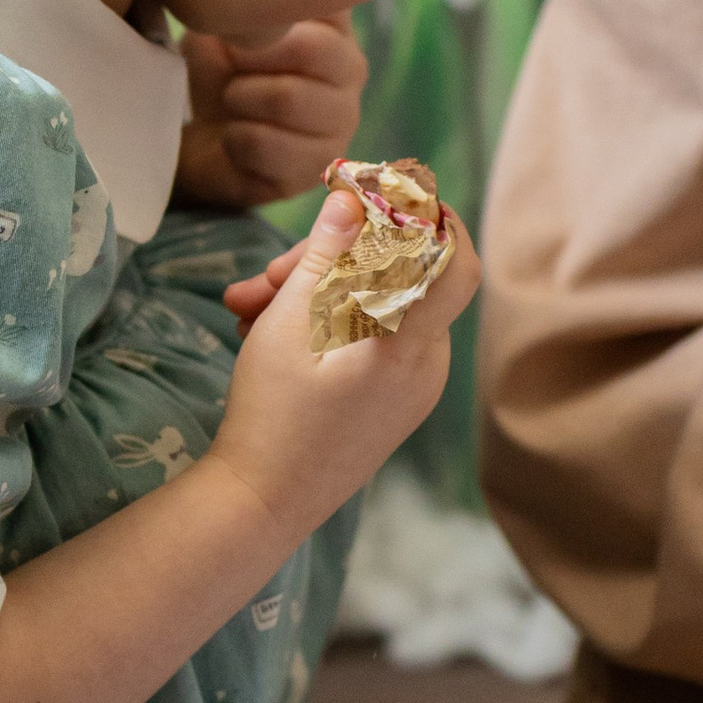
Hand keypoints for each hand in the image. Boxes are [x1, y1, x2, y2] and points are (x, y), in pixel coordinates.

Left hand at [176, 13, 364, 210]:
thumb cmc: (218, 71)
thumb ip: (244, 3)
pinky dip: (234, 138)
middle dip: (252, 56)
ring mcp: (341, 123)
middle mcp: (351, 71)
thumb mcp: (220, 23)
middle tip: (231, 66)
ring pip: (287, 98)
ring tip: (232, 102)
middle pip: (313, 48)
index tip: (242, 19)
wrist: (200, 139)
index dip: (274, 9)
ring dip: (239, 98)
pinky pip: (265, 144)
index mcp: (334, 24)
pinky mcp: (317, 168)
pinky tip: (236, 138)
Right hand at [206, 185, 481, 543]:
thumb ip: (324, 255)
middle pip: (396, 280)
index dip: (430, 217)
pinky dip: (324, 327)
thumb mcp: (287, 322)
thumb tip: (354, 200)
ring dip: (313, 294)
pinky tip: (265, 332)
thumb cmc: (273, 416)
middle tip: (267, 274)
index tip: (377, 197)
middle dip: (330, 261)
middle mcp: (424, 367)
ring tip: (246, 307)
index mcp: (406, 344)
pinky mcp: (391, 404)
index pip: (456, 260)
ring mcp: (411, 389)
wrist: (261, 505)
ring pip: (374, 309)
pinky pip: (369, 342)